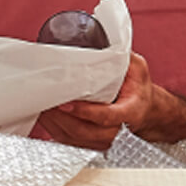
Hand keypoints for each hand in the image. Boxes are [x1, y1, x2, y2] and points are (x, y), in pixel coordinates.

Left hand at [36, 52, 185, 149]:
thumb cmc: (139, 89)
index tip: (67, 103)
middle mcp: (117, 131)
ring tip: (40, 105)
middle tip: (45, 100)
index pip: (107, 116)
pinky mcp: (90, 144)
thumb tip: (99, 41)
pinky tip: (44, 114)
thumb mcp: (137, 69)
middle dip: (60, 117)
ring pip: (73, 138)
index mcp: (131, 111)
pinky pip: (68, 141)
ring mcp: (102, 140)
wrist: (146, 111)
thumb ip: (120, 58)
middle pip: (83, 130)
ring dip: (53, 123)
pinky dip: (53, 128)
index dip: (86, 112)